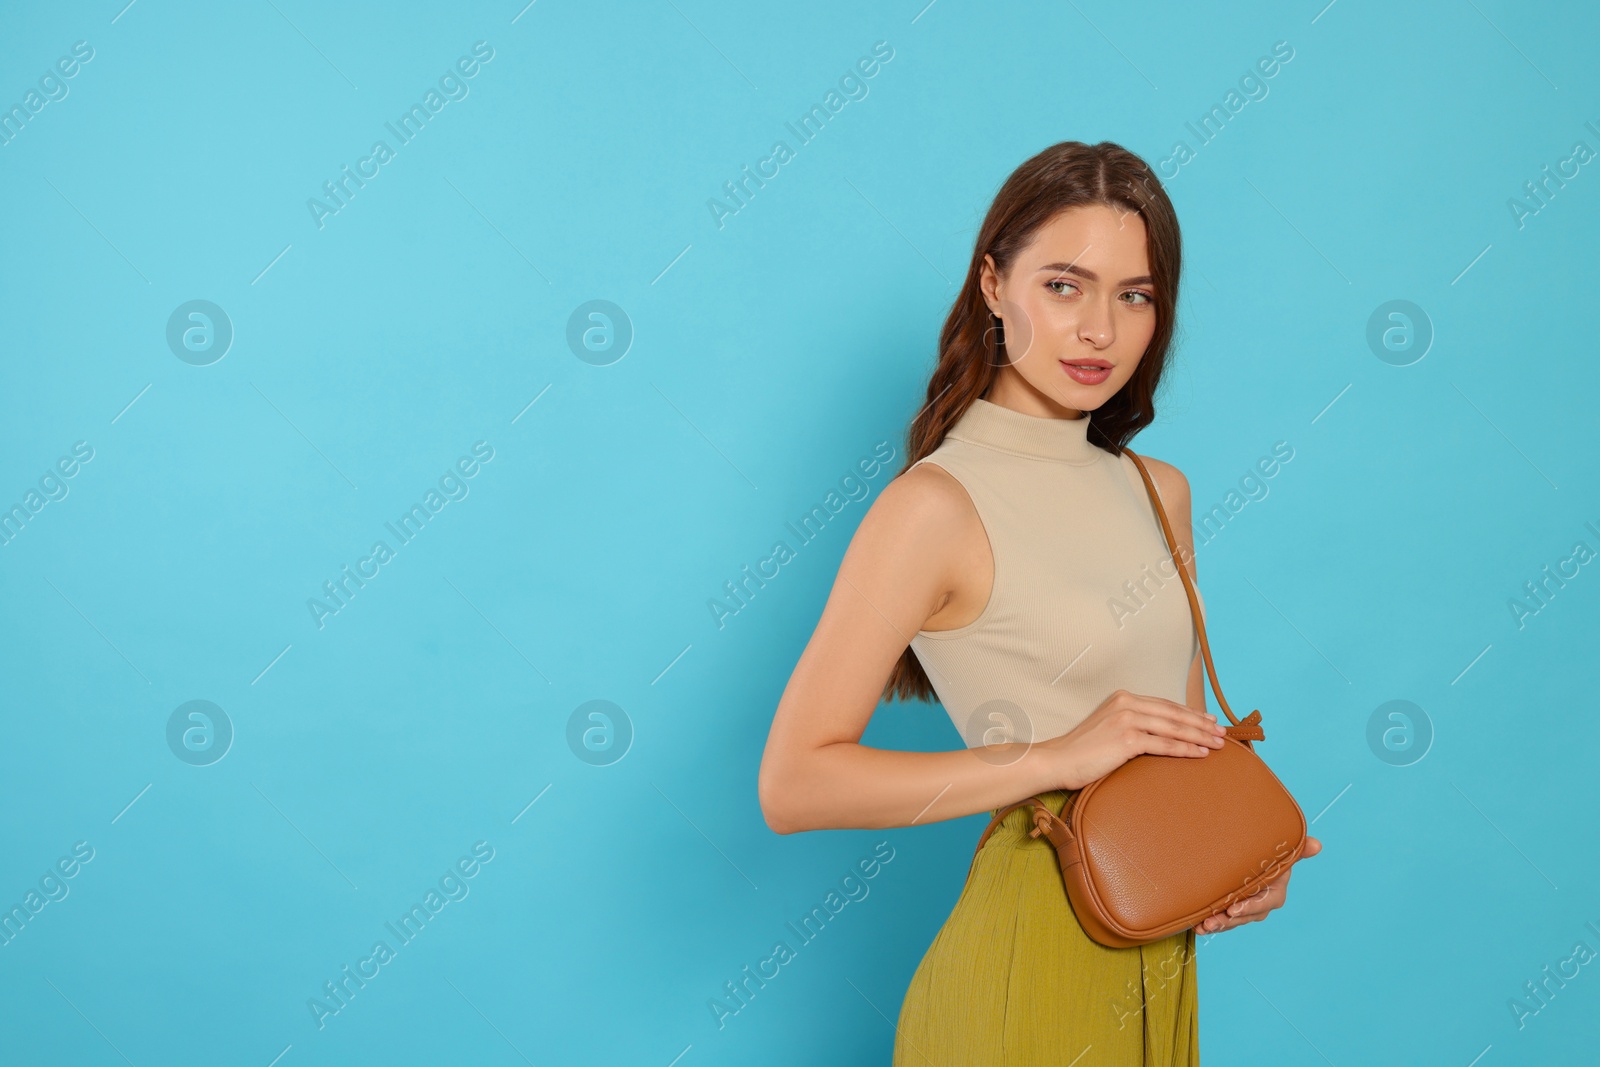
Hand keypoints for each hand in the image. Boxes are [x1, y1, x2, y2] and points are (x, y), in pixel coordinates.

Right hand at [1043, 689, 1228, 790]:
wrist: (1057, 760)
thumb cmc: (1080, 751)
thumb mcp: (1106, 728)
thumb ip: (1129, 724)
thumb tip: (1154, 735)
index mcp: (1122, 698)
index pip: (1165, 704)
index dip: (1190, 712)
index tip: (1208, 720)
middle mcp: (1126, 704)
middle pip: (1174, 713)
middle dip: (1201, 723)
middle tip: (1222, 732)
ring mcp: (1127, 720)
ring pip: (1174, 727)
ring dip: (1200, 736)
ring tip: (1218, 744)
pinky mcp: (1127, 738)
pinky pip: (1165, 744)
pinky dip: (1186, 749)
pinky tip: (1200, 754)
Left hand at [1195, 836, 1322, 934]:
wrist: (1257, 857)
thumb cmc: (1272, 855)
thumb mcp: (1283, 851)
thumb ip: (1299, 849)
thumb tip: (1318, 845)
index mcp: (1274, 892)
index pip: (1263, 903)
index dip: (1249, 907)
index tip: (1233, 909)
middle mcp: (1262, 904)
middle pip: (1245, 916)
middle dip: (1228, 920)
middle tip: (1211, 922)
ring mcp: (1247, 909)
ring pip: (1233, 920)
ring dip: (1218, 925)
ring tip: (1202, 927)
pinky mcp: (1233, 909)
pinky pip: (1224, 919)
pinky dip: (1212, 924)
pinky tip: (1198, 927)